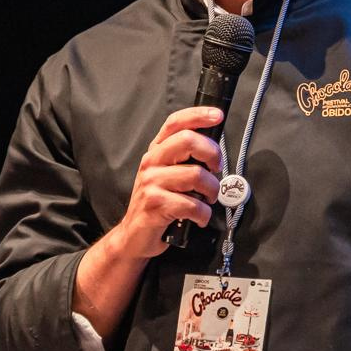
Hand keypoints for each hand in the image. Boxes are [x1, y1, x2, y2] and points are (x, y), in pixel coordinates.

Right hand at [110, 106, 226, 258]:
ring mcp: (151, 183)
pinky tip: (198, 217)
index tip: (217, 116)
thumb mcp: (166, 175)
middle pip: (188, 140)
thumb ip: (183, 159)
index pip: (175, 122)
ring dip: (212, 190)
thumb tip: (213, 148)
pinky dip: (203, 214)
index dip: (198, 115)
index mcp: (156, 152)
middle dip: (212, 154)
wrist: (133, 235)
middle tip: (216, 170)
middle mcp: (151, 162)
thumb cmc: (157, 203)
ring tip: (207, 199)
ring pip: (196, 175)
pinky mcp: (156, 204)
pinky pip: (193, 204)